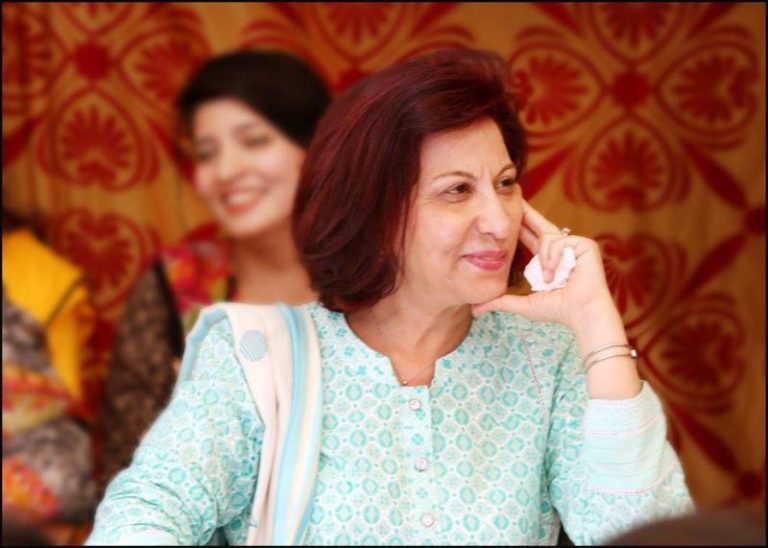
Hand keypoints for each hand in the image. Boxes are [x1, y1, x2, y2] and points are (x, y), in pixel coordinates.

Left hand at [472, 200, 615, 329]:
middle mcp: (561, 249)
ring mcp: (574, 245)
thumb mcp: (524, 303)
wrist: (582, 314)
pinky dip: (553, 259)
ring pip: (546, 238)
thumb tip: (475, 309)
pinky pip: (558, 243)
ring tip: (548, 280)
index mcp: (548, 259)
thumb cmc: (558, 310)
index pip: (531, 237)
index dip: (520, 224)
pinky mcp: (584, 244)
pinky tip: (556, 274)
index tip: (509, 210)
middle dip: (526, 212)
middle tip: (514, 192)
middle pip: (540, 225)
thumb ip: (501, 302)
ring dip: (544, 261)